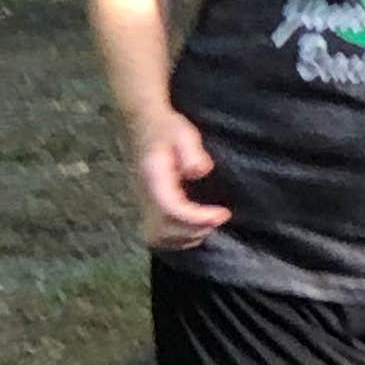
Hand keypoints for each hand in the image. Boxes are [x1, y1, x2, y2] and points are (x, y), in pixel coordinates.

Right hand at [129, 108, 229, 247]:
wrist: (142, 125)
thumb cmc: (166, 129)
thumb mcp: (182, 132)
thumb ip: (192, 151)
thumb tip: (200, 171)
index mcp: (153, 178)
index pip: (171, 210)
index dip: (197, 218)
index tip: (223, 213)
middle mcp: (144, 196)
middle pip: (164, 229)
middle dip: (195, 229)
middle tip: (218, 217)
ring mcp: (142, 204)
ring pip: (158, 237)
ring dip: (186, 237)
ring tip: (209, 223)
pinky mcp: (146, 208)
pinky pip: (157, 236)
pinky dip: (177, 240)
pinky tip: (195, 228)